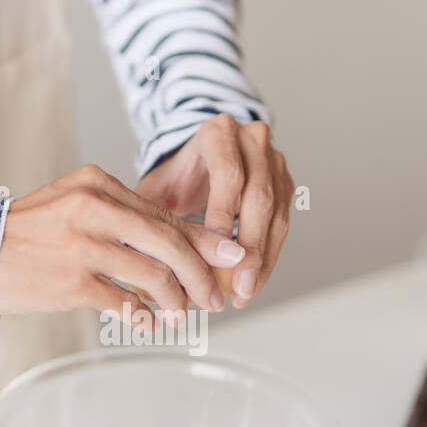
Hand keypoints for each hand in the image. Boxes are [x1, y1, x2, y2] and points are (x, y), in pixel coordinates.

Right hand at [0, 164, 245, 321]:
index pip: (164, 214)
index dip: (204, 241)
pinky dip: (143, 316)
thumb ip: (122, 220)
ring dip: (176, 300)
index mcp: (97, 183)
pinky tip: (148, 324)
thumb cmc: (28, 235)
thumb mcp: (73, 208)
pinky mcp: (72, 281)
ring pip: (154, 273)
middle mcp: (93, 207)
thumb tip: (178, 248)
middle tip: (215, 297)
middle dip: (201, 274)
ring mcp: (82, 245)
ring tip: (182, 315)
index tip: (231, 259)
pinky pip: (124, 302)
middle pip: (170, 242)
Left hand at [136, 115, 293, 306]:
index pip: (228, 175)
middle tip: (237, 287)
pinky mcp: (285, 184)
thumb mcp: (157, 191)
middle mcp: (252, 140)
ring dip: (263, 259)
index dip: (223, 216)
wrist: (199, 161)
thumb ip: (149, 220)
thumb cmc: (176, 179)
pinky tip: (253, 283)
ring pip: (277, 214)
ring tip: (244, 293)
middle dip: (249, 248)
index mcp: (218, 133)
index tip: (214, 256)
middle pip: (259, 196)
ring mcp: (274, 161)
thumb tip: (141, 271)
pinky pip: (283, 224)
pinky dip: (269, 257)